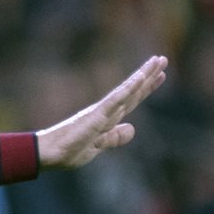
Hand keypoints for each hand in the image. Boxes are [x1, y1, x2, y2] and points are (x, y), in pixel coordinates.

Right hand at [35, 55, 166, 168]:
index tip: (159, 75)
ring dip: (143, 75)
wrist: (51, 154)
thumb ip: (115, 137)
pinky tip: (140, 78)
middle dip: (149, 76)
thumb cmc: (69, 150)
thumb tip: (132, 128)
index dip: (146, 88)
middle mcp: (106, 110)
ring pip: (127, 90)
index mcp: (108, 118)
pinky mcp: (96, 115)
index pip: (131, 100)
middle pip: (133, 91)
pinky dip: (128, 89)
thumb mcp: (98, 146)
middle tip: (162, 59)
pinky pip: (115, 100)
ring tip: (158, 61)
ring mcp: (102, 111)